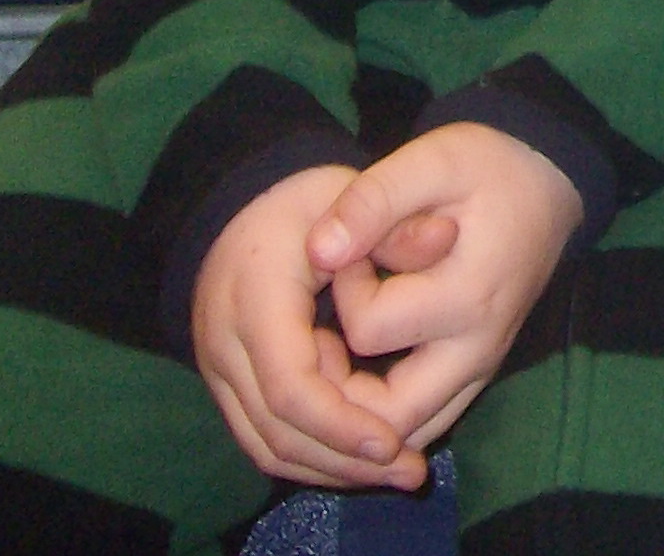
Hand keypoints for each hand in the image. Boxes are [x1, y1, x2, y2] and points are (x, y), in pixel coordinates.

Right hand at [192, 161, 420, 490]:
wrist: (244, 207)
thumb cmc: (306, 200)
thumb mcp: (350, 192)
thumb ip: (395, 222)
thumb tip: (444, 237)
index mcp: (254, 297)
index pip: (289, 386)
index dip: (341, 422)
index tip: (393, 441)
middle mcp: (224, 342)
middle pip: (278, 431)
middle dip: (345, 459)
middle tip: (411, 471)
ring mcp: (218, 370)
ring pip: (269, 445)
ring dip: (332, 466)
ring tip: (398, 471)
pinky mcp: (228, 386)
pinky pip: (264, 438)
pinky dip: (314, 454)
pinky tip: (363, 457)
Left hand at [310, 121, 585, 454]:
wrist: (547, 184)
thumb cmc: (487, 167)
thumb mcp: (432, 159)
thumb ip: (374, 200)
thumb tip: (317, 252)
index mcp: (468, 296)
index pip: (370, 330)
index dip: (344, 290)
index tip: (349, 251)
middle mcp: (479, 348)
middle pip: (386, 417)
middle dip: (337, 388)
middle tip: (320, 333)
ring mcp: (480, 368)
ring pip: (404, 435)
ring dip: (356, 414)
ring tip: (331, 355)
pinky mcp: (475, 374)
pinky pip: (421, 424)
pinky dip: (379, 418)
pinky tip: (355, 374)